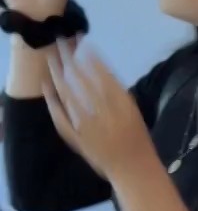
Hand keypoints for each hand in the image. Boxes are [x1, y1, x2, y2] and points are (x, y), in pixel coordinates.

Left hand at [43, 39, 156, 182]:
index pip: (103, 75)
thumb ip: (118, 94)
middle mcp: (104, 113)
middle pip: (82, 80)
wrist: (133, 170)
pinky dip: (52, 100)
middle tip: (61, 41)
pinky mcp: (75, 136)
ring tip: (52, 57)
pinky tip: (46, 86)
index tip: (82, 42)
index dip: (91, 58)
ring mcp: (87, 126)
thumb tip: (100, 72)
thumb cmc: (139, 140)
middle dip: (70, 59)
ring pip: (68, 94)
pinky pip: (60, 115)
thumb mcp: (135, 112)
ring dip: (58, 74)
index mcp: (124, 106)